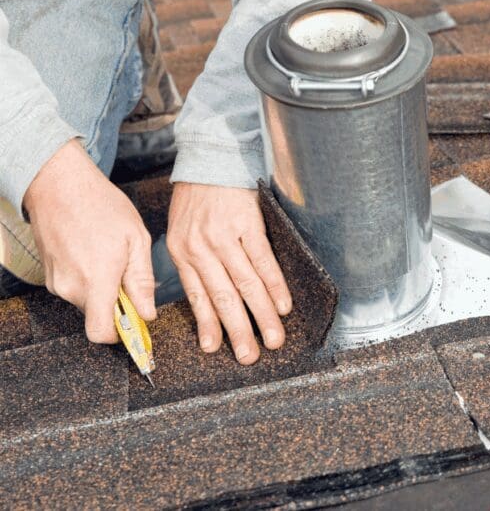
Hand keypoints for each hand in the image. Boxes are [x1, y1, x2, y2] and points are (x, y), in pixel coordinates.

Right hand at [24, 140, 155, 342]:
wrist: (59, 184)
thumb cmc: (101, 206)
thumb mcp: (136, 240)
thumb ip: (142, 281)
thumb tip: (147, 314)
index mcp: (96, 281)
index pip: (102, 333)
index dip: (121, 335)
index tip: (136, 323)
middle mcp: (71, 287)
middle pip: (98, 317)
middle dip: (117, 305)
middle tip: (128, 275)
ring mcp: (56, 282)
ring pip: (87, 302)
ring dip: (103, 290)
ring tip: (111, 258)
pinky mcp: (48, 275)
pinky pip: (74, 288)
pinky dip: (88, 279)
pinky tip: (95, 253)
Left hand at [166, 182, 291, 364]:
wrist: (214, 158)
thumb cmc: (199, 196)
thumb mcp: (182, 229)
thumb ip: (192, 260)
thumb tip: (208, 297)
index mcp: (182, 253)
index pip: (197, 297)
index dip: (207, 325)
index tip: (215, 349)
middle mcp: (200, 248)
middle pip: (223, 297)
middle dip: (238, 331)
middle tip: (250, 356)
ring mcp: (224, 237)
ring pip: (245, 285)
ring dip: (262, 316)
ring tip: (273, 338)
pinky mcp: (247, 225)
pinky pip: (263, 262)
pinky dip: (275, 286)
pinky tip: (283, 306)